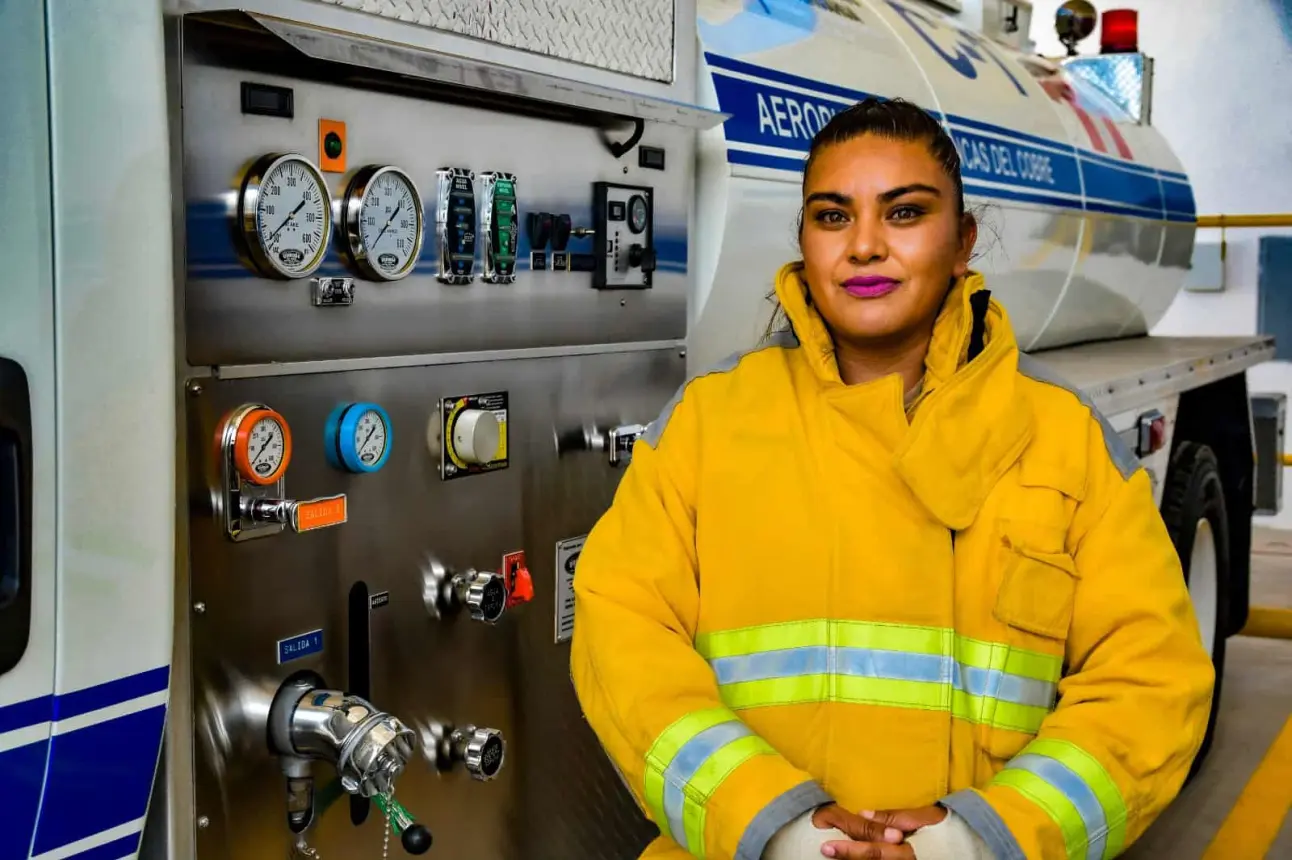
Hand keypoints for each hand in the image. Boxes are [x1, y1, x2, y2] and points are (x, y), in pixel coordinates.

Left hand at [819, 806, 947, 858]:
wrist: (970, 844)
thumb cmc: (946, 827)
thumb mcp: (922, 818)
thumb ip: (893, 818)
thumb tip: (864, 814)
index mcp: (909, 850)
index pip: (876, 850)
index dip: (851, 849)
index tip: (829, 845)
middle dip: (849, 857)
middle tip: (825, 851)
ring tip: (834, 857)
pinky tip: (852, 859)